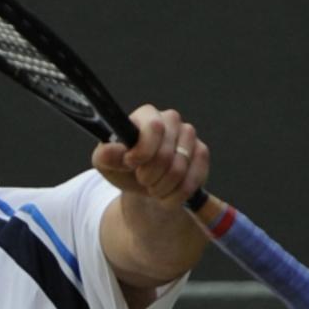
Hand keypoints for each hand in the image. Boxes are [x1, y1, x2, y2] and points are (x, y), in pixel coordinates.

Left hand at [91, 105, 209, 208]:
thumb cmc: (123, 167)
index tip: (131, 163)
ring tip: (152, 187)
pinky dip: (176, 194)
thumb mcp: (106, 163)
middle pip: (165, 154)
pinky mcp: (201, 153)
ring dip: (162, 187)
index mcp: (146, 115)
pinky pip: (193, 179)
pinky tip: (167, 193)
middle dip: (149, 176)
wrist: (143, 184)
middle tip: (141, 180)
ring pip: (179, 169)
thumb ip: (106, 154)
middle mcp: (170, 119)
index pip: (154, 128)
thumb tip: (112, 149)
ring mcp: (189, 135)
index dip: (143, 152)